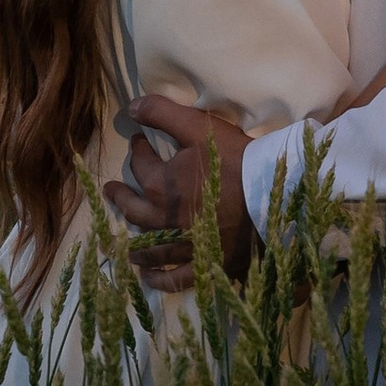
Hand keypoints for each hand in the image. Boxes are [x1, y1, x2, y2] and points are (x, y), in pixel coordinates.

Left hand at [102, 96, 254, 289]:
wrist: (272, 199)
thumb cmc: (236, 161)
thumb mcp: (198, 127)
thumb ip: (162, 113)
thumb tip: (131, 106)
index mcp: (160, 185)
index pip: (140, 165)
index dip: (138, 150)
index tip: (138, 142)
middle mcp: (164, 219)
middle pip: (134, 209)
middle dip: (121, 196)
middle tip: (112, 190)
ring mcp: (182, 245)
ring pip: (149, 246)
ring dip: (135, 242)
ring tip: (125, 243)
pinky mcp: (203, 264)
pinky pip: (175, 278)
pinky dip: (159, 279)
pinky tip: (149, 278)